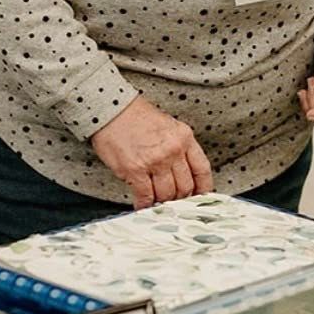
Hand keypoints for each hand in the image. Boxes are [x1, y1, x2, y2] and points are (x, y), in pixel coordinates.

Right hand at [91, 96, 213, 208]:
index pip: (202, 170)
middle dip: (179, 197)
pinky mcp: (135, 170)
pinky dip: (144, 204)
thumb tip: (181, 172)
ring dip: (161, 202)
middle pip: (185, 186)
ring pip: (167, 194)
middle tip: (173, 200)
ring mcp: (155, 161)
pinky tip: (142, 204)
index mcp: (184, 137)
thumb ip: (178, 147)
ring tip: (156, 201)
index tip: (199, 195)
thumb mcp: (168, 125)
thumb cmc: (135, 116)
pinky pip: (145, 196)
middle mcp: (173, 150)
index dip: (203, 188)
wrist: (111, 109)